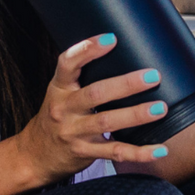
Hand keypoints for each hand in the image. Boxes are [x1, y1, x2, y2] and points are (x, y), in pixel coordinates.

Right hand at [13, 34, 169, 186]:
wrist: (34, 156)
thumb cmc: (58, 116)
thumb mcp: (61, 92)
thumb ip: (83, 76)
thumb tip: (125, 52)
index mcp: (59, 88)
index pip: (68, 64)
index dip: (87, 50)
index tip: (111, 38)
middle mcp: (64, 110)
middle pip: (96, 94)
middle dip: (126, 84)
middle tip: (152, 76)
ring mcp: (74, 133)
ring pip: (107, 122)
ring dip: (136, 115)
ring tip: (160, 108)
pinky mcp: (85, 153)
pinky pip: (115, 152)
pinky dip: (139, 152)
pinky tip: (159, 149)